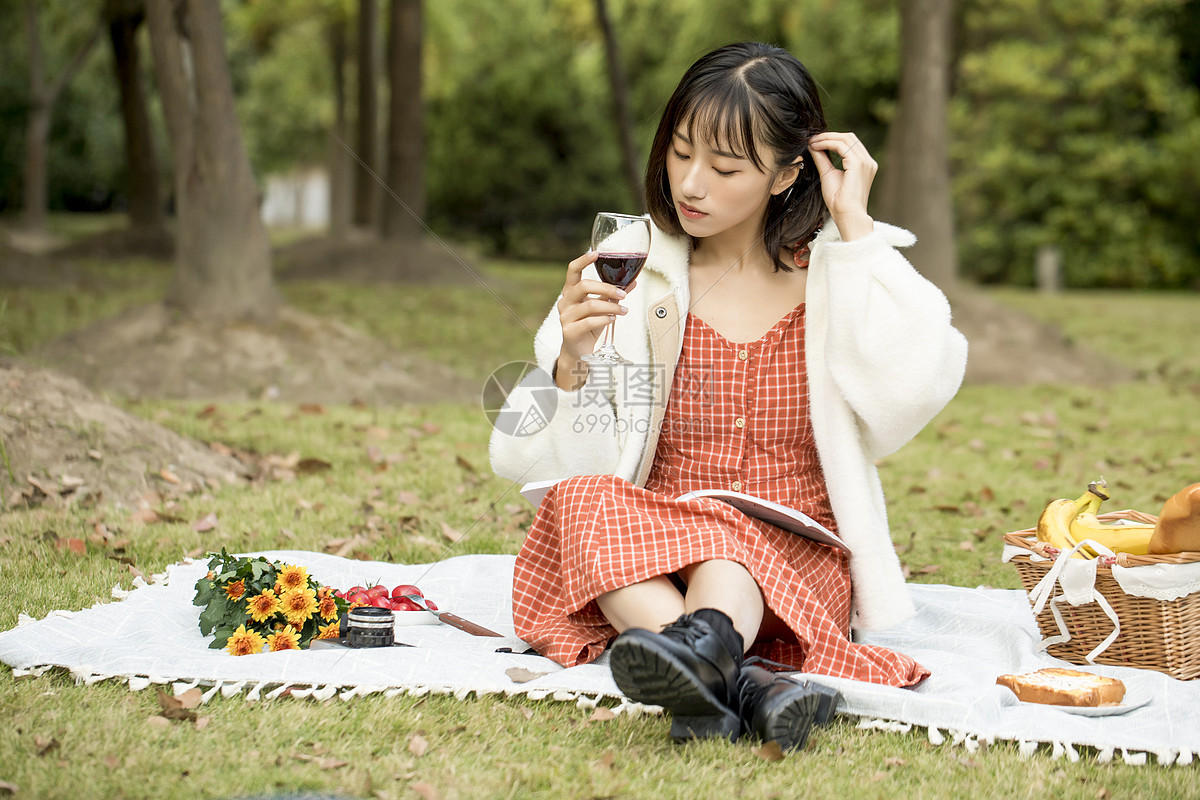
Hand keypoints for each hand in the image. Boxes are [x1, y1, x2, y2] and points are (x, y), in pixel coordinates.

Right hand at [554, 252, 632, 388]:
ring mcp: (565, 316)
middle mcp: (565, 302)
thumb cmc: (590, 325)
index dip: (582, 261)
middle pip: (584, 286)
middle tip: (623, 294)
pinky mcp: (569, 331)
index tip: (596, 253)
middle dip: (606, 288)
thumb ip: (614, 294)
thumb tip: (632, 282)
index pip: (572, 271)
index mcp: (571, 292)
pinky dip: (605, 319)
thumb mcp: (603, 307)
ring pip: (590, 305)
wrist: (579, 351)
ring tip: (623, 310)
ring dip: (610, 306)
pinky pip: (589, 321)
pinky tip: (613, 319)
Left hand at [808, 131, 876, 240]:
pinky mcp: (858, 164)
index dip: (832, 139)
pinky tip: (816, 146)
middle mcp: (868, 161)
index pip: (849, 143)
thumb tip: (813, 146)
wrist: (847, 215)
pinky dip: (827, 143)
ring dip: (826, 138)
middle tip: (812, 139)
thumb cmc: (839, 202)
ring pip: (845, 139)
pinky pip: (841, 146)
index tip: (815, 141)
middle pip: (849, 137)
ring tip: (812, 142)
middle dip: (829, 135)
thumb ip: (823, 159)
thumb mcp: (828, 175)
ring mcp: (865, 162)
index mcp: (864, 164)